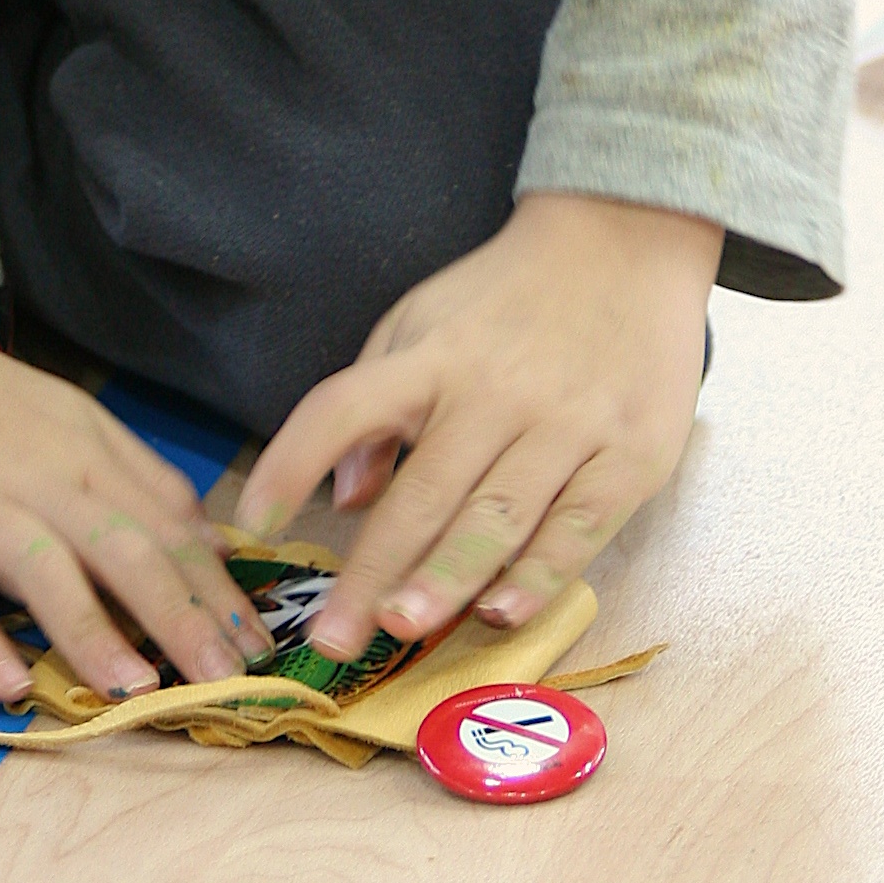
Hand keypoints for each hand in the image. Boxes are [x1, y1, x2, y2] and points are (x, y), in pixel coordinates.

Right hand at [0, 194, 274, 703]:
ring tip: (135, 693)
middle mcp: (35, 476)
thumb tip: (218, 546)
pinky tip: (9, 685)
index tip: (261, 649)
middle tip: (227, 684)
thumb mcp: (67, 421)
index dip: (214, 590)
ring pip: (40, 567)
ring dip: (91, 631)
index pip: (166, 527)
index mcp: (83, 450)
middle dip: (179, 618)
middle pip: (120, 547)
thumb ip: (140, 480)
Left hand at [233, 193, 720, 659]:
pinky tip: (500, 613)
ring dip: (446, 580)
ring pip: (496, 518)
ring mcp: (568, 425)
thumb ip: (376, 402)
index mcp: (432, 357)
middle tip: (334, 637)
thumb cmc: (508, 296)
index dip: (290, 463)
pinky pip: (579, 529)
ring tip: (402, 628)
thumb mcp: (422, 320)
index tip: (251, 522)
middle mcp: (494, 392)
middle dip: (373, 570)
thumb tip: (343, 498)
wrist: (625, 245)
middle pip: (423, 492)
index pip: (343, 409)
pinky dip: (539, 577)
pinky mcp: (632, 455)